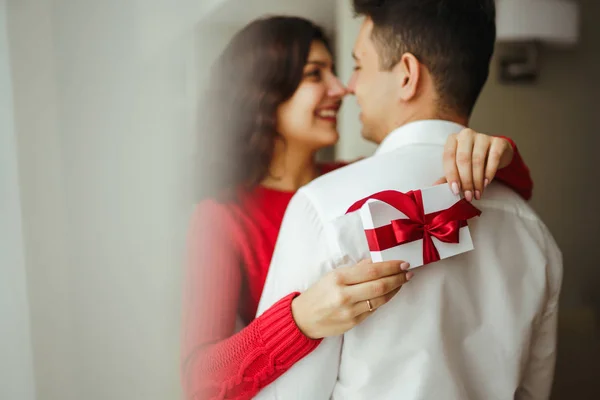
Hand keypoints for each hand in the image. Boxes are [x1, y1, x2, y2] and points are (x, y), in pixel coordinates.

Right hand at [291, 259, 412, 338]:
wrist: (303, 319)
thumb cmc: (318, 294)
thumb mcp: (332, 276)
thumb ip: (355, 269)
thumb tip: (375, 262)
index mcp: (339, 278)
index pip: (372, 270)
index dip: (391, 267)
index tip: (403, 263)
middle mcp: (345, 295)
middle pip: (380, 285)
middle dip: (398, 278)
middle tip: (408, 272)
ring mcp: (350, 311)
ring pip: (380, 299)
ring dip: (395, 289)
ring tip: (402, 282)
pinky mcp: (353, 322)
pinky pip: (374, 309)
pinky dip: (384, 300)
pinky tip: (389, 293)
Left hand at [434, 129, 513, 201]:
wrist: (495, 153)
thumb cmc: (472, 160)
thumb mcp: (458, 167)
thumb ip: (448, 176)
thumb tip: (436, 187)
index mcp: (453, 139)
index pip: (449, 157)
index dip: (451, 175)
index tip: (455, 190)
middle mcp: (466, 135)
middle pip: (463, 159)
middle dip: (466, 181)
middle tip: (468, 195)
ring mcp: (483, 136)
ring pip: (478, 160)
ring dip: (477, 181)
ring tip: (477, 193)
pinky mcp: (498, 141)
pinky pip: (494, 158)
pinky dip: (489, 173)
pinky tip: (486, 183)